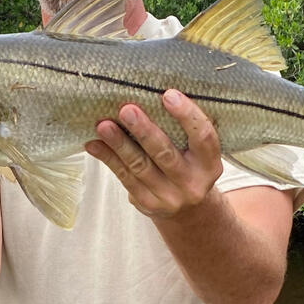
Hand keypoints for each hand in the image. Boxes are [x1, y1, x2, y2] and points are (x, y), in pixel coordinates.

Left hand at [85, 88, 222, 217]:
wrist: (189, 210)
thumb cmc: (189, 166)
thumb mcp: (197, 152)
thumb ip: (183, 130)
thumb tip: (148, 93)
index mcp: (210, 164)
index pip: (203, 137)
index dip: (187, 116)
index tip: (168, 95)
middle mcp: (192, 183)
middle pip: (165, 154)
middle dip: (144, 131)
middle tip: (127, 110)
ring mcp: (169, 197)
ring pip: (140, 167)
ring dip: (119, 144)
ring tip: (103, 125)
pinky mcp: (147, 203)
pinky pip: (125, 178)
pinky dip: (108, 159)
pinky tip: (94, 144)